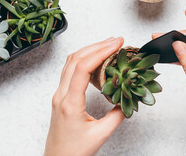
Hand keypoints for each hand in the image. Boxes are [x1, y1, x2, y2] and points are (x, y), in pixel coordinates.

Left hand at [45, 37, 124, 155]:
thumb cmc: (73, 152)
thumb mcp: (100, 135)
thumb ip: (116, 116)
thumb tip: (127, 99)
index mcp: (69, 103)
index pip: (83, 68)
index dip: (100, 52)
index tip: (116, 44)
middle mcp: (61, 95)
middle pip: (75, 59)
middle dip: (97, 46)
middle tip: (116, 41)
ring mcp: (59, 94)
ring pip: (70, 62)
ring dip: (89, 50)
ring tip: (108, 45)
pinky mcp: (61, 96)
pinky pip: (70, 71)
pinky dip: (84, 60)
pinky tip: (95, 60)